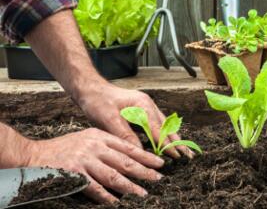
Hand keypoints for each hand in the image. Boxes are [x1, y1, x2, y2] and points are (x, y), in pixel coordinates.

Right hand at [26, 127, 163, 202]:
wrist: (36, 155)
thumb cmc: (65, 148)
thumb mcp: (87, 138)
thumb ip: (105, 145)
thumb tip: (127, 156)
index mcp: (100, 136)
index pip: (127, 146)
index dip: (145, 156)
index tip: (158, 163)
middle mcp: (95, 146)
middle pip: (124, 160)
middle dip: (144, 171)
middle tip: (158, 178)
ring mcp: (85, 159)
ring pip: (113, 175)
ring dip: (130, 186)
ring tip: (143, 193)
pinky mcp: (74, 173)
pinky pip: (94, 188)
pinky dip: (107, 196)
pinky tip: (116, 202)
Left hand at [77, 80, 192, 158]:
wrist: (91, 89)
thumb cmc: (98, 102)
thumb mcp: (109, 119)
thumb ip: (125, 135)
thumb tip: (139, 152)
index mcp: (142, 105)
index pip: (158, 129)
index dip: (167, 144)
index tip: (177, 156)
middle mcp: (147, 104)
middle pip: (165, 125)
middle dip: (176, 141)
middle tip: (188, 155)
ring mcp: (145, 105)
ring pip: (163, 123)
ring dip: (172, 137)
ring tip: (182, 149)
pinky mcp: (140, 109)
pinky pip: (156, 122)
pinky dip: (163, 132)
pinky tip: (166, 140)